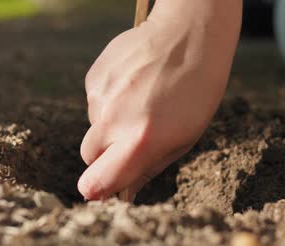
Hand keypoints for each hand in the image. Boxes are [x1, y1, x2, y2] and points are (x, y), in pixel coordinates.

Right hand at [78, 0, 241, 200]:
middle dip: (105, 155)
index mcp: (140, 141)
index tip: (105, 187)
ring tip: (142, 100)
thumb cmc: (195, 93)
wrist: (189, 36)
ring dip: (112, 121)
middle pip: (89, 156)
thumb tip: (124, 192)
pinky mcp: (94, 77)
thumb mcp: (183, 139)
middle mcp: (113, 120)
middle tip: (132, 137)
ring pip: (95, 125)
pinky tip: (134, 84)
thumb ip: (147, 168)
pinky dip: (111, 99)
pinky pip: (96, 101)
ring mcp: (100, 96)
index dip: (97, 190)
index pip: (96, 183)